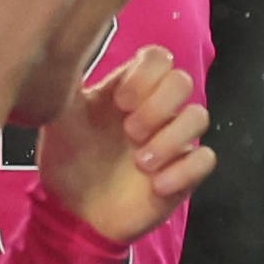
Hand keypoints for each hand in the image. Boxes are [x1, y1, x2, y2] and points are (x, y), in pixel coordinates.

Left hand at [35, 45, 213, 242]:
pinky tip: (155, 185)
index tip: (118, 101)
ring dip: (170, 139)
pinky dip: (183, 171)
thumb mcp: (57, 120)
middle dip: (158, 104)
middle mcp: (155, 110)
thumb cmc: (67, 159)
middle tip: (129, 131)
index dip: (146, 73)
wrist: (71, 209)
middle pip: (183, 81)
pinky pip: (205, 159)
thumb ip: (63, 88)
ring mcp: (172, 140)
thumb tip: (62, 55)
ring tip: (140, 161)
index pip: (158, 58)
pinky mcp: (184, 172)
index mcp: (127, 91)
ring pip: (199, 117)